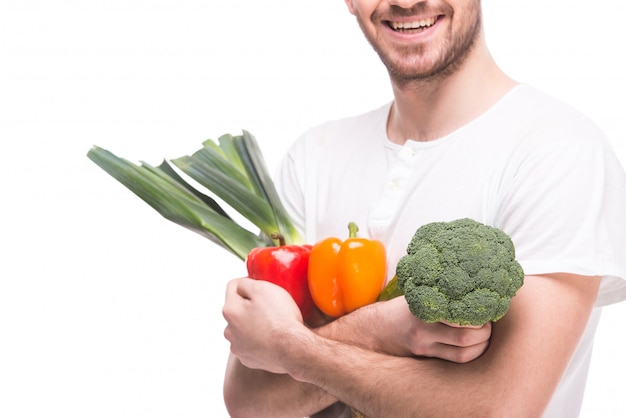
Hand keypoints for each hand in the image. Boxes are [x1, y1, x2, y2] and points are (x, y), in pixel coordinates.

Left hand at [222, 277, 307, 372]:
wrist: (294, 350)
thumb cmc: (280, 318)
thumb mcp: (263, 289)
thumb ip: (246, 283)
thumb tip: (241, 285)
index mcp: (230, 311)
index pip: (233, 286)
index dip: (249, 282)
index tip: (263, 286)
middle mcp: (229, 331)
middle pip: (238, 309)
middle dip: (250, 305)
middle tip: (270, 305)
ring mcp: (238, 348)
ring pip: (243, 328)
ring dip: (253, 323)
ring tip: (273, 323)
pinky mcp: (249, 360)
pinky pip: (251, 344)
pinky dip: (259, 339)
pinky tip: (273, 338)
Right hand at [374, 296, 491, 362]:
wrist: (375, 330)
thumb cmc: (399, 309)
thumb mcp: (416, 296)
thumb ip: (439, 295)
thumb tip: (470, 284)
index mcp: (422, 310)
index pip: (459, 316)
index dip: (478, 315)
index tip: (485, 309)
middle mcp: (423, 331)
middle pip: (465, 337)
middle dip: (484, 332)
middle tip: (488, 323)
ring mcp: (425, 347)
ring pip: (463, 354)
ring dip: (481, 346)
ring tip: (484, 336)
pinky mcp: (426, 358)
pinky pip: (455, 361)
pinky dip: (470, 354)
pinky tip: (474, 346)